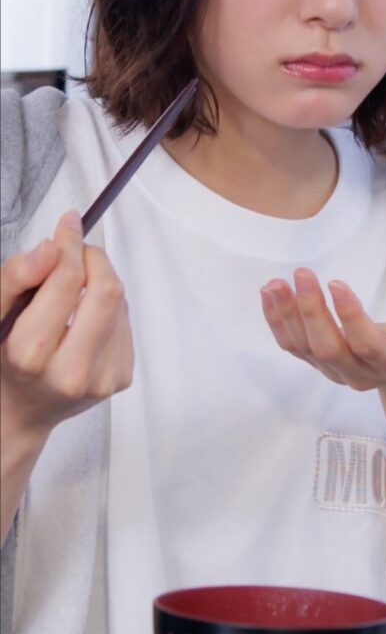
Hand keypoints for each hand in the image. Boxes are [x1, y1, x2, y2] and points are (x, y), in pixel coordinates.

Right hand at [1, 210, 133, 441]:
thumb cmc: (6, 356)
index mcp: (32, 355)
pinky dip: (109, 305)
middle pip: (105, 289)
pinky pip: (125, 320)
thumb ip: (16, 277)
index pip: (67, 281)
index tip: (68, 224)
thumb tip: (51, 248)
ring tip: (75, 287)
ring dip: (100, 280)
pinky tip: (86, 314)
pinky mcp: (121, 377)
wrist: (22, 408)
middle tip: (73, 252)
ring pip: (119, 301)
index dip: (70, 244)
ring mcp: (102, 379)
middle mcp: (71, 373)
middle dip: (91, 258)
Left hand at [260, 268, 385, 401]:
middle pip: (330, 349)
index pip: (367, 345)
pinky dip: (277, 322)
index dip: (349, 316)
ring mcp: (339, 373)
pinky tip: (268, 294)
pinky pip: (294, 347)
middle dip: (312, 312)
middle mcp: (364, 375)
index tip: (335, 283)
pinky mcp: (322, 364)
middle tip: (302, 273)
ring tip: (276, 283)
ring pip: (307, 349)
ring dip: (288, 315)